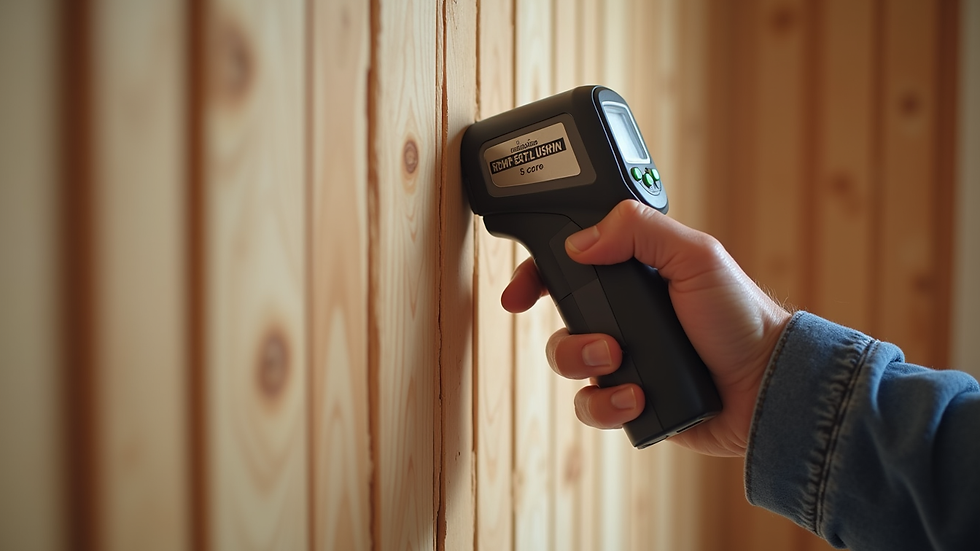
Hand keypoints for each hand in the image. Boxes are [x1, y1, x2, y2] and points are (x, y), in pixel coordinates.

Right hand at [501, 200, 791, 456]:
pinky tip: (638, 397)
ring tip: (621, 364)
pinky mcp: (631, 401)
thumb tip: (581, 242)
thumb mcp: (697, 255)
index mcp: (635, 276)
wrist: (769, 386)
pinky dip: (608, 404)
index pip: (571, 266)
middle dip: (569, 334)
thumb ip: (640, 230)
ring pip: (568, 365)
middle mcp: (625, 317)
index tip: (519, 292)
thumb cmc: (742, 317)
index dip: (537, 276)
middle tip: (601, 340)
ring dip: (584, 365)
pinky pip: (592, 407)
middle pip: (561, 320)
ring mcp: (626, 360)